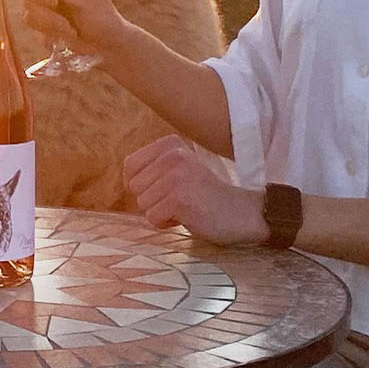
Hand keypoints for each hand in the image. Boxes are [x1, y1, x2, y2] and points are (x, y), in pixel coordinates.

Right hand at [22, 0, 137, 63]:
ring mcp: (44, 7)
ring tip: (71, 31)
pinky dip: (51, 35)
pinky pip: (34, 29)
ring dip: (51, 26)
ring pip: (29, 14)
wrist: (107, 44)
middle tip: (65, 23)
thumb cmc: (101, 17)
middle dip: (47, 14)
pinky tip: (67, 37)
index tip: (53, 1)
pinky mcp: (43, 24)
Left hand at [123, 135, 266, 245]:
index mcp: (170, 144)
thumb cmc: (206, 195)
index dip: (140, 185)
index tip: (163, 191)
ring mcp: (175, 175)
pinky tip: (188, 217)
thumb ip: (155, 167)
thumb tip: (126, 179)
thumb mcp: (180, 169)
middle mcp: (172, 154)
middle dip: (152, 200)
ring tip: (185, 207)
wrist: (242, 213)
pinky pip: (152, 218)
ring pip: (142, 204)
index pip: (130, 166)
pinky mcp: (179, 197)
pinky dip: (167, 223)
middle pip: (134, 187)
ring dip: (161, 212)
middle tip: (180, 199)